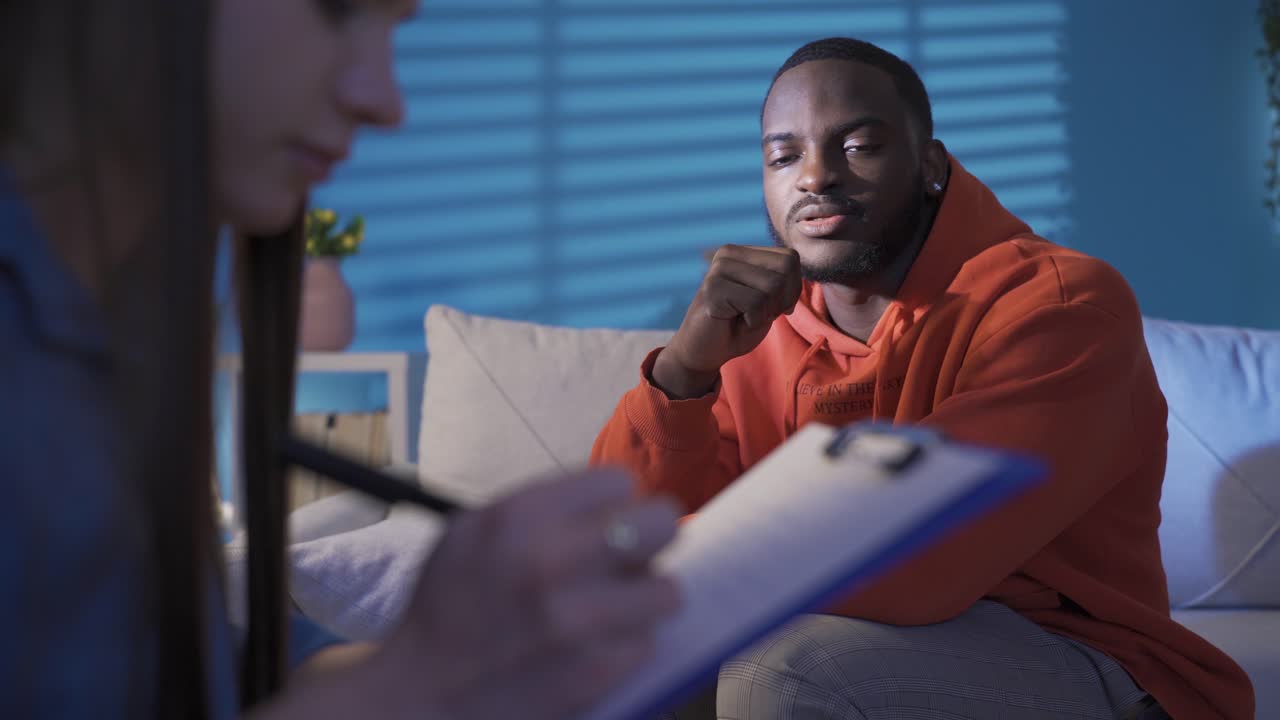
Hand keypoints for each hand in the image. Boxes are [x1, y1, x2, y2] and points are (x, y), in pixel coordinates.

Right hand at [376, 468, 681, 719]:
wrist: (421, 694)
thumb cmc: (450, 605)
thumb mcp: (473, 530)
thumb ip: (540, 507)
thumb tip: (615, 501)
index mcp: (520, 516)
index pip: (620, 483)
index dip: (615, 505)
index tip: (605, 523)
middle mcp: (552, 560)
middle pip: (660, 525)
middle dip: (649, 540)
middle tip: (632, 558)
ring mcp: (579, 619)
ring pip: (666, 589)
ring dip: (644, 599)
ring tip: (615, 608)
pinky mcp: (598, 670)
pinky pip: (647, 643)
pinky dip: (626, 646)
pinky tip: (594, 648)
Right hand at [655, 245, 801, 397]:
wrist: (702, 352)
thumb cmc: (738, 327)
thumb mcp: (769, 300)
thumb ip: (783, 279)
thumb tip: (796, 264)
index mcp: (742, 252)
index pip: (790, 258)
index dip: (792, 288)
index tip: (773, 307)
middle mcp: (729, 254)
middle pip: (786, 268)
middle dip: (782, 299)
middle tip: (759, 314)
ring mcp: (719, 269)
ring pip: (773, 285)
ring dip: (766, 312)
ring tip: (745, 318)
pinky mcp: (712, 289)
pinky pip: (756, 302)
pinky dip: (754, 321)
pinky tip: (735, 322)